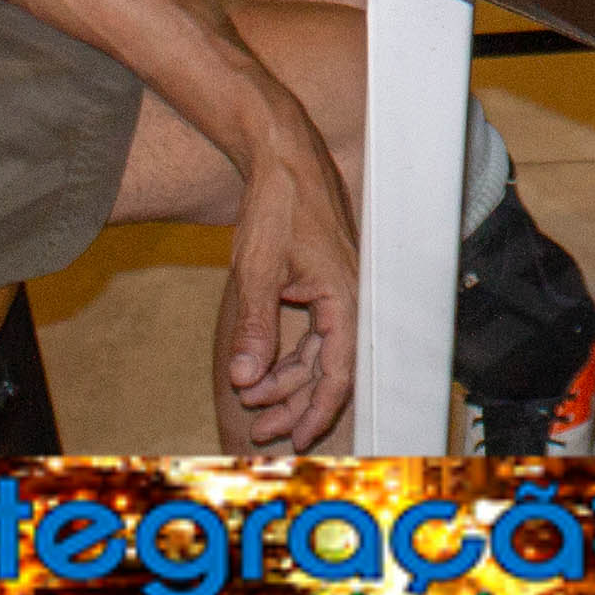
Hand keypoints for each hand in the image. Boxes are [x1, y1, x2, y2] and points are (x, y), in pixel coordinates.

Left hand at [219, 105, 358, 449]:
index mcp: (344, 294)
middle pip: (330, 367)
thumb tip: (245, 378)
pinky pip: (313, 332)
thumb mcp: (256, 269)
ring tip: (251, 401)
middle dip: (295, 401)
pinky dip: (287, 354)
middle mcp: (349, 295)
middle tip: (261, 429)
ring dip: (288, 380)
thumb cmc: (277, 205)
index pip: (339, 369)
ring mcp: (337, 289)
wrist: (281, 156)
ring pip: (320, 352)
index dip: (319, 408)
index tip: (300, 437)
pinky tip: (260, 368)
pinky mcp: (322, 283)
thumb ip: (254, 327)